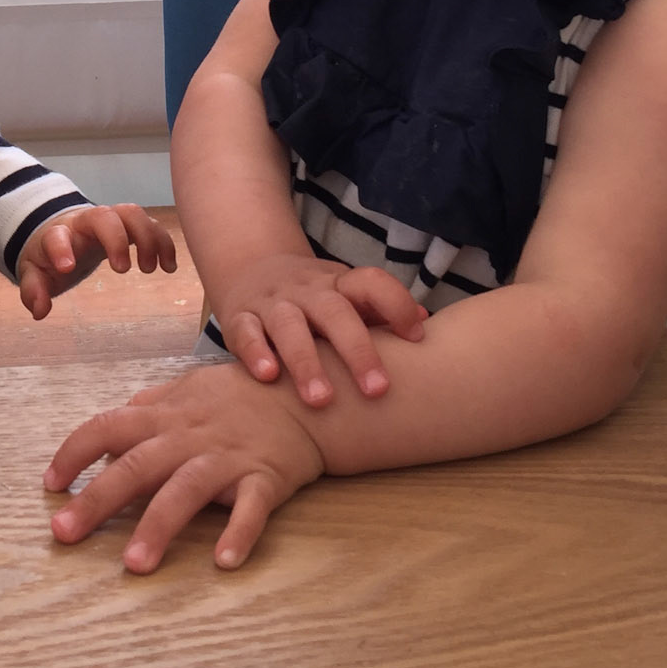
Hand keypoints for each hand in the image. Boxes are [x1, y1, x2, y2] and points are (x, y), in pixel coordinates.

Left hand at [17, 204, 176, 320]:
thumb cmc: (48, 256)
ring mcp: (110, 221)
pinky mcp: (128, 226)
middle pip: (103, 215)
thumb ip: (33, 290)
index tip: (68, 268)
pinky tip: (169, 267)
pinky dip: (163, 241)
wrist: (62, 232)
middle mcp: (86, 222)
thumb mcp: (34, 273)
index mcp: (58, 234)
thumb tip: (39, 311)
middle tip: (123, 270)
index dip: (61, 249)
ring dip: (146, 237)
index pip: (57, 235)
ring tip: (150, 269)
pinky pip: (150, 223)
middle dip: (116, 239)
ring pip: (132, 213)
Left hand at [45, 361, 324, 572]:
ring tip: (134, 565)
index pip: (107, 426)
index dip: (74, 452)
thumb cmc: (241, 395)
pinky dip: (239, 532)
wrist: (308, 392)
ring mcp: (227, 457)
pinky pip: (251, 507)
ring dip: (158, 526)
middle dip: (96, 500)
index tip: (49, 483)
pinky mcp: (266, 477)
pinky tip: (224, 561)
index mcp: (166, 414)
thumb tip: (107, 433)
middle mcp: (189, 436)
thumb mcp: (188, 389)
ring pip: (186, 489)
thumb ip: (148, 408)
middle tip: (63, 533)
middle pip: (136, 465)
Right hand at [214, 252, 425, 406]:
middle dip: (357, 350)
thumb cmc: (312, 297)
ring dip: (306, 360)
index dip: (396, 304)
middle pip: (334, 311)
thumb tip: (427, 325)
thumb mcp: (344, 295)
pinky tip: (268, 376)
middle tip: (377, 390)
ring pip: (288, 324)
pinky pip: (245, 331)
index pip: (371, 283)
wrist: (251, 267)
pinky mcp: (239, 316)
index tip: (416, 338)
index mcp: (338, 284)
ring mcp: (272, 302)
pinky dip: (255, 351)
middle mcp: (307, 290)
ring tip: (321, 400)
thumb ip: (379, 311)